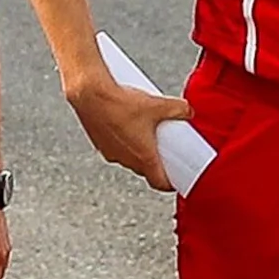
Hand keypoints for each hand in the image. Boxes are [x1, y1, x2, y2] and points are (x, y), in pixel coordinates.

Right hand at [65, 71, 192, 191]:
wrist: (89, 93)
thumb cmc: (121, 103)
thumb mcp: (157, 104)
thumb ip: (177, 108)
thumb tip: (188, 111)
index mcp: (143, 157)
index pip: (158, 183)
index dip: (169, 184)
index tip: (175, 180)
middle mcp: (126, 160)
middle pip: (145, 170)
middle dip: (155, 162)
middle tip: (164, 149)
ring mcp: (111, 153)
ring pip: (129, 159)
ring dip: (137, 151)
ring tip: (144, 133)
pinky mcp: (99, 143)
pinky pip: (115, 148)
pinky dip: (122, 142)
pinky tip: (125, 126)